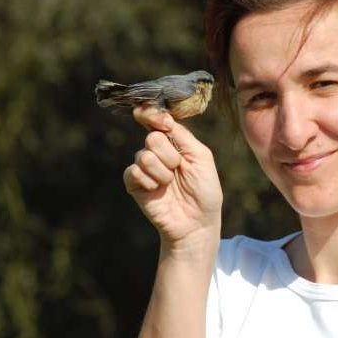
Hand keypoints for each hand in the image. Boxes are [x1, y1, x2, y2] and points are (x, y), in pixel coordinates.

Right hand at [123, 107, 222, 249]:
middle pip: (152, 138)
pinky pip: (133, 172)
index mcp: (174, 142)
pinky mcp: (134, 184)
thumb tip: (163, 118)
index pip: (157, 120)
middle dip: (169, 155)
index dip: (152, 115)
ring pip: (144, 156)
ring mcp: (144, 168)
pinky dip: (149, 181)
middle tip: (178, 169)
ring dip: (162, 172)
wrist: (197, 222)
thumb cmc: (204, 190)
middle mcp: (157, 152)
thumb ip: (182, 135)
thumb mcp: (201, 157)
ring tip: (170, 184)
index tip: (160, 121)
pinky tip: (158, 190)